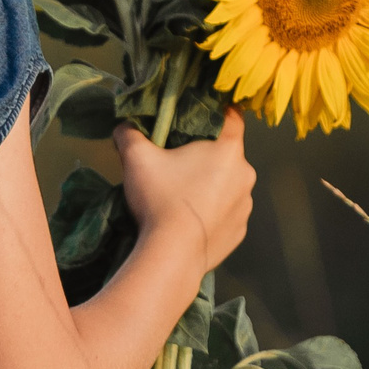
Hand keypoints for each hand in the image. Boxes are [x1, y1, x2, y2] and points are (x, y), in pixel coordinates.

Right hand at [114, 108, 254, 272]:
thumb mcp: (137, 158)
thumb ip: (129, 134)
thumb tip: (123, 125)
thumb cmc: (160, 199)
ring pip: (229, 186)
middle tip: (178, 165)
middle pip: (227, 155)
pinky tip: (190, 221)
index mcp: (228, 150)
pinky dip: (212, 214)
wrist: (173, 256)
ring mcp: (245, 206)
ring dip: (211, 187)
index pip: (232, 118)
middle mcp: (245, 175)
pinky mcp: (239, 232)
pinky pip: (227, 214)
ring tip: (181, 198)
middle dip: (206, 156)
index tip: (198, 118)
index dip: (216, 113)